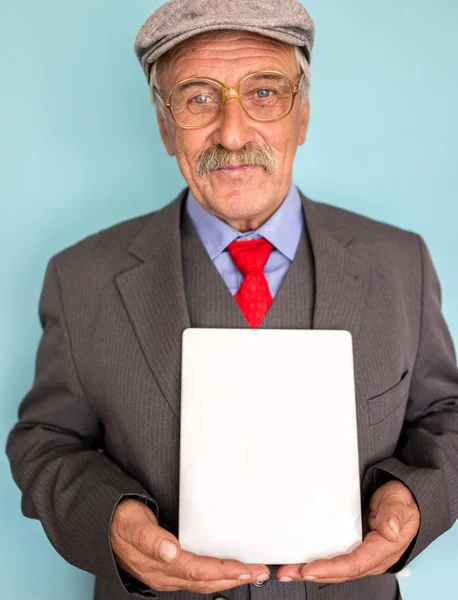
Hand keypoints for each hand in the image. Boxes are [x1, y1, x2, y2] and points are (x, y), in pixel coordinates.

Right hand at [111, 498, 269, 592]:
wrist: (103, 526)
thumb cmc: (119, 521)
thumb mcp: (132, 523)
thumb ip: (149, 537)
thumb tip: (170, 550)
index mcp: (159, 565)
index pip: (198, 571)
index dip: (224, 571)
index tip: (246, 568)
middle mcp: (165, 574)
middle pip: (206, 581)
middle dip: (235, 577)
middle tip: (260, 571)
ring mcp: (167, 574)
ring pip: (203, 582)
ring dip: (229, 578)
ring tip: (251, 573)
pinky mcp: (168, 569)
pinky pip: (197, 578)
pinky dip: (216, 575)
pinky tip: (226, 571)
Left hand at [275, 480, 419, 583]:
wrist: (404, 497)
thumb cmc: (402, 502)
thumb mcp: (399, 503)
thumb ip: (393, 515)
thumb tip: (389, 530)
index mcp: (382, 549)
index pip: (354, 564)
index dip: (331, 568)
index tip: (309, 569)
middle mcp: (370, 556)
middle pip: (339, 571)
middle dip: (312, 573)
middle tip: (288, 572)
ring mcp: (361, 552)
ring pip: (334, 568)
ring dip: (310, 570)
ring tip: (287, 570)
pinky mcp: (353, 545)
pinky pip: (334, 558)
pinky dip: (317, 561)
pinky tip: (300, 560)